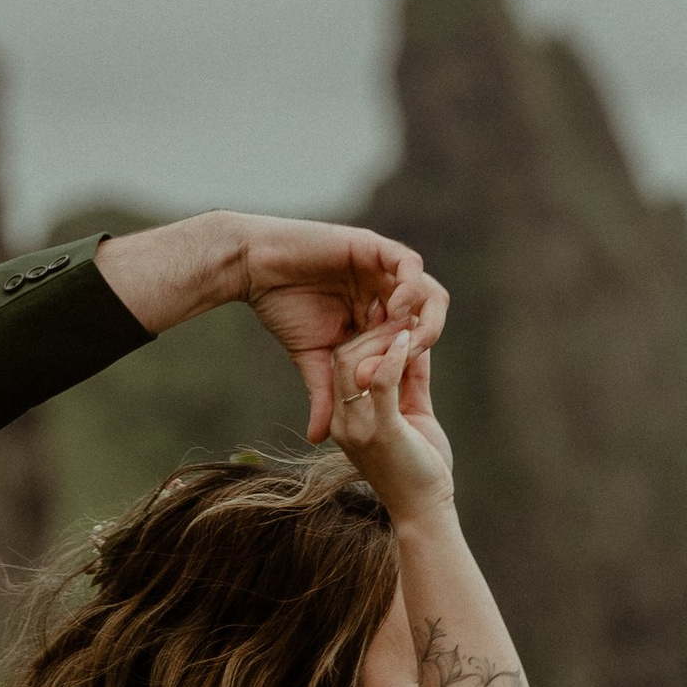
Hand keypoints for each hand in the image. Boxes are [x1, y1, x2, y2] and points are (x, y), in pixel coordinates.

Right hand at [94, 213, 446, 436]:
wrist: (256, 268)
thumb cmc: (281, 308)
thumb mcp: (311, 360)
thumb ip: (325, 394)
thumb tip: (317, 439)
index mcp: (376, 315)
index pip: (413, 337)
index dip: (412, 360)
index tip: (399, 379)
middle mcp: (384, 290)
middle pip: (431, 312)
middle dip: (429, 336)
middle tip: (415, 357)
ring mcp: (381, 268)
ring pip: (427, 289)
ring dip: (424, 314)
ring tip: (407, 336)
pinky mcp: (374, 247)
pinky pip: (408, 265)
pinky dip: (409, 287)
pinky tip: (395, 308)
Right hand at [325, 322, 453, 516]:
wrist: (424, 513)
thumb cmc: (421, 469)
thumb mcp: (412, 414)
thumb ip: (410, 381)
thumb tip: (415, 344)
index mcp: (345, 419)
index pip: (341, 363)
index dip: (366, 336)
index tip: (392, 322)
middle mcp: (343, 422)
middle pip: (342, 357)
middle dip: (372, 332)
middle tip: (400, 319)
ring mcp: (358, 426)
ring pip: (354, 363)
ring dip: (382, 339)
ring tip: (407, 327)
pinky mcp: (381, 430)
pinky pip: (381, 380)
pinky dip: (395, 356)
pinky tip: (409, 340)